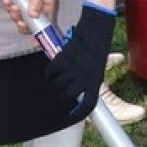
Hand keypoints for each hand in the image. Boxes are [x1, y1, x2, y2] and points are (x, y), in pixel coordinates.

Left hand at [2, 0, 56, 33]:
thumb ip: (36, 2)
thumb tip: (33, 15)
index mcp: (46, 8)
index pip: (44, 25)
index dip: (39, 35)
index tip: (33, 43)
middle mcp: (37, 9)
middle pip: (29, 25)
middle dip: (22, 23)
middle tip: (17, 19)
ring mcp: (26, 6)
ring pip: (19, 18)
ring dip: (13, 14)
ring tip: (11, 5)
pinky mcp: (17, 1)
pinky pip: (11, 9)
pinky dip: (8, 7)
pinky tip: (6, 1)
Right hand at [45, 3, 116, 120]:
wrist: (94, 31)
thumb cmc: (96, 49)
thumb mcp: (96, 69)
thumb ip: (88, 81)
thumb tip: (79, 93)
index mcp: (95, 82)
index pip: (87, 104)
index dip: (79, 113)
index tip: (72, 115)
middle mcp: (84, 79)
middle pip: (66, 97)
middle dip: (62, 97)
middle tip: (61, 92)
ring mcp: (72, 70)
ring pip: (57, 85)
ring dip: (55, 85)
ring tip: (57, 80)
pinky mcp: (62, 61)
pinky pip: (51, 73)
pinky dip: (49, 74)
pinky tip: (52, 72)